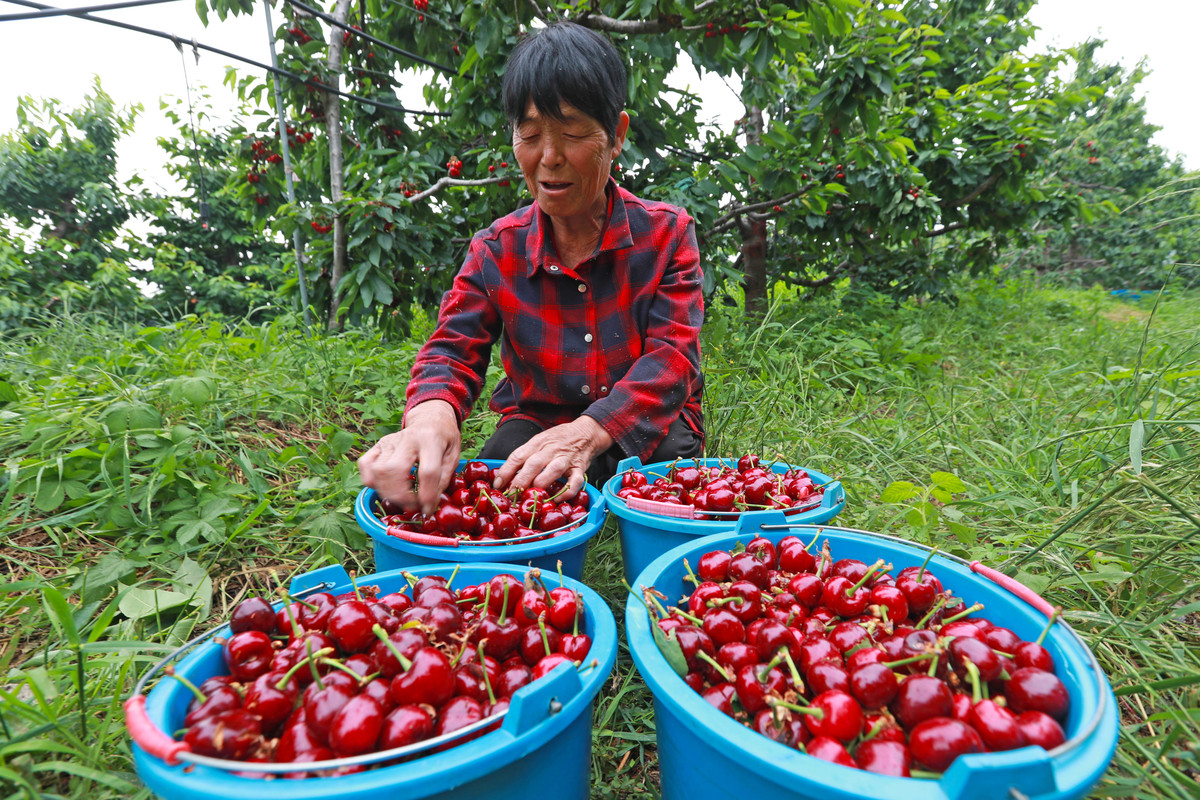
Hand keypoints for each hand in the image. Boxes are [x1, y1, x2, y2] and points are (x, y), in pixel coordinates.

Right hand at [357, 400, 460, 514]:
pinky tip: (385, 487)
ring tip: (401, 498)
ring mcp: (389, 441)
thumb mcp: (454, 456)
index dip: (427, 496)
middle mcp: (407, 438)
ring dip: (387, 492)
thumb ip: (444, 478)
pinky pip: (365, 464)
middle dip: (402, 496)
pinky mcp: (378, 445)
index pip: (427, 472)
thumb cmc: (444, 440)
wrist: (430, 419)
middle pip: (395, 470)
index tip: (428, 510)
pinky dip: (371, 480)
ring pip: (377, 470)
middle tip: (413, 505)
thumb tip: (430, 503)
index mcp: (431, 440)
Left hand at [493, 416, 613, 497]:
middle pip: (533, 464)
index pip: (518, 455)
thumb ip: (525, 456)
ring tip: (532, 497)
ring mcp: (566, 459)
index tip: (497, 485)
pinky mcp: (580, 468)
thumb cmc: (557, 440)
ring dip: (541, 484)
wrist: (586, 433)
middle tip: (511, 495)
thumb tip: (505, 476)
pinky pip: (575, 482)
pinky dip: (567, 492)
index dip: (506, 471)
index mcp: (537, 443)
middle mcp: (550, 450)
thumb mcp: (538, 441)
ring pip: (553, 471)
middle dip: (521, 481)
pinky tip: (558, 499)